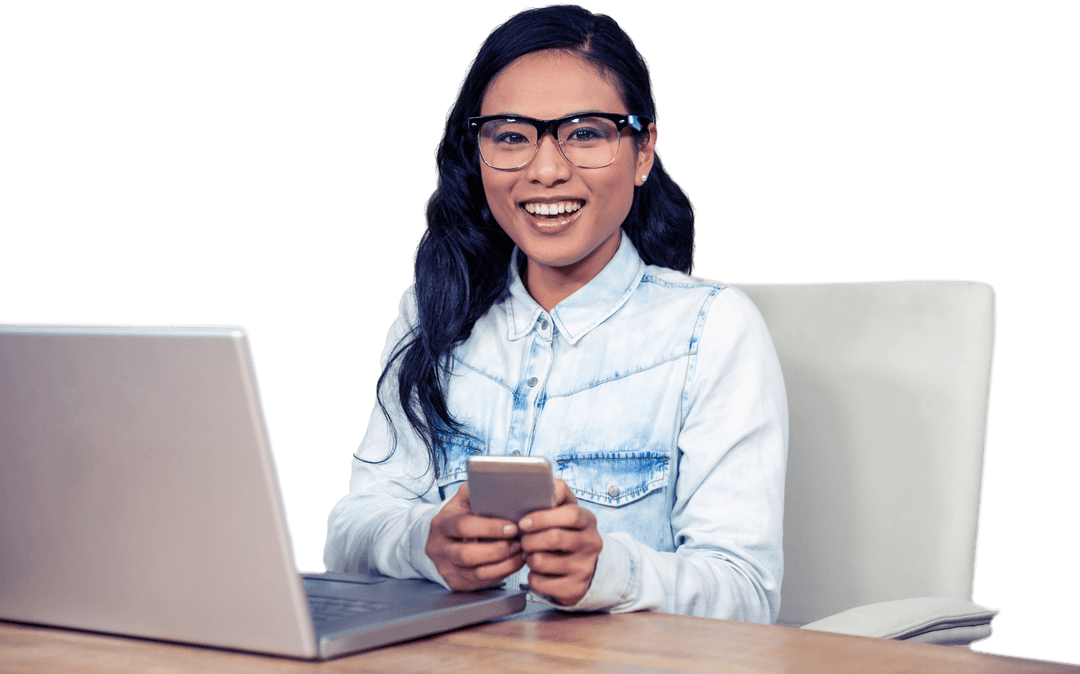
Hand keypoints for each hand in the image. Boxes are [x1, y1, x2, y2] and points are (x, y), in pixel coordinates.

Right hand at [425, 482, 525, 590]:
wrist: (441, 537)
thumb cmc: (459, 515)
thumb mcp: (463, 499)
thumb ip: (478, 491)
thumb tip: (503, 483)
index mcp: (441, 523)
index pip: (465, 526)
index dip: (491, 528)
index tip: (512, 526)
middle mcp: (438, 548)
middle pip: (468, 555)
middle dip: (498, 550)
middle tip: (519, 543)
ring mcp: (445, 568)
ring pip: (476, 573)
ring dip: (503, 564)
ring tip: (519, 553)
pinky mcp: (454, 582)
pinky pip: (480, 583)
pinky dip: (500, 574)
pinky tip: (512, 563)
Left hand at [519, 479, 602, 605]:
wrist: (590, 568)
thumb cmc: (570, 533)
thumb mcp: (569, 511)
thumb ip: (557, 495)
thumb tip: (546, 483)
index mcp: (588, 521)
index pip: (569, 514)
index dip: (542, 517)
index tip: (524, 522)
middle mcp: (591, 544)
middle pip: (553, 538)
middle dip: (530, 539)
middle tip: (523, 540)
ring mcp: (584, 568)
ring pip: (542, 562)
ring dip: (529, 558)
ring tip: (531, 554)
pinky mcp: (574, 589)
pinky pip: (540, 583)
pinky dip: (532, 577)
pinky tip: (538, 571)